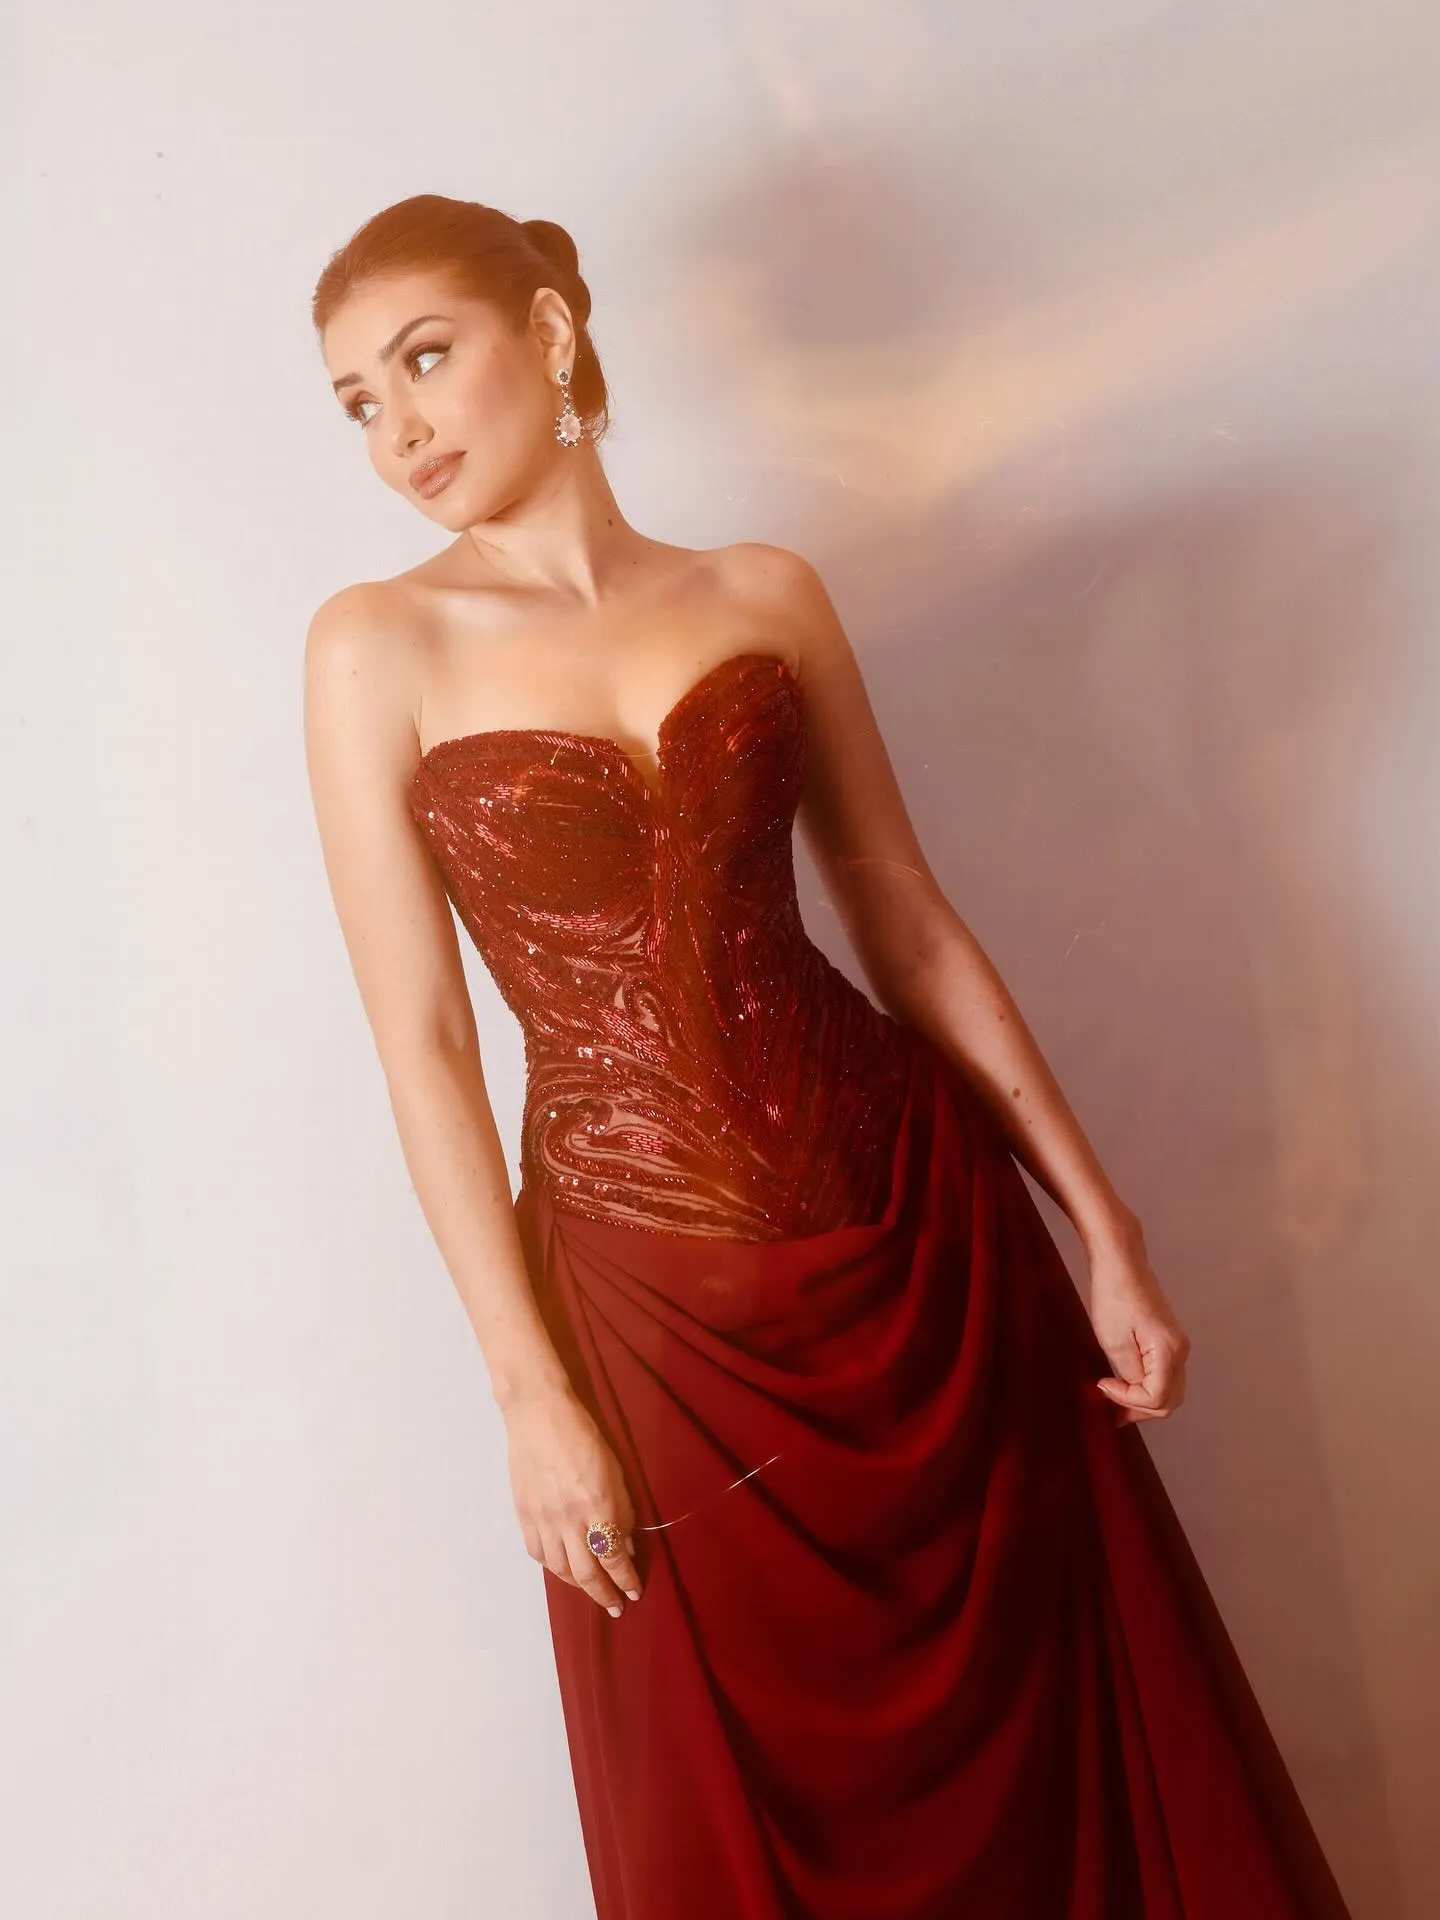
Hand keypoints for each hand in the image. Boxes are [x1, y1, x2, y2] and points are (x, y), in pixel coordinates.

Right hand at [502, 1384, 643, 1614]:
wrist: (538, 1415)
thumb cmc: (583, 1435)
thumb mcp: (615, 1470)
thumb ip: (622, 1510)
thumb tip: (626, 1544)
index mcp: (597, 1505)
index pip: (613, 1557)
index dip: (625, 1579)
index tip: (633, 1592)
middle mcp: (568, 1519)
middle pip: (586, 1572)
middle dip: (603, 1594)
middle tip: (614, 1605)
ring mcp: (543, 1519)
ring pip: (560, 1569)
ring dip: (578, 1585)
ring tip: (591, 1589)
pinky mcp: (524, 1514)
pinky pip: (538, 1553)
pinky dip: (552, 1566)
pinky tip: (562, 1567)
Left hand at [1084, 1219, 1190, 1425]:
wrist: (1120, 1262)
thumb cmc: (1114, 1295)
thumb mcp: (1114, 1341)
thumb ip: (1129, 1375)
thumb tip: (1135, 1395)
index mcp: (1170, 1352)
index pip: (1157, 1398)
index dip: (1129, 1401)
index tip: (1103, 1386)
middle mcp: (1180, 1350)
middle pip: (1170, 1400)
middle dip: (1140, 1409)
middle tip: (1112, 1410)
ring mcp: (1176, 1344)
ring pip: (1170, 1389)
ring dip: (1145, 1400)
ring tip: (1117, 1400)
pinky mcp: (1167, 1338)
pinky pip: (1164, 1374)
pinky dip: (1148, 1385)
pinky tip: (1126, 1383)